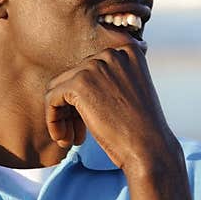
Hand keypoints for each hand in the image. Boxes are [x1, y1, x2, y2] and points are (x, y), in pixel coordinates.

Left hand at [44, 41, 183, 176]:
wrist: (149, 147)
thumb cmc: (143, 128)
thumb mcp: (134, 92)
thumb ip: (112, 79)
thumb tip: (82, 82)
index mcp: (129, 52)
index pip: (93, 68)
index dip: (90, 96)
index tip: (93, 118)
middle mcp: (112, 53)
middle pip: (75, 76)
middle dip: (74, 107)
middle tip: (80, 134)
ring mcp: (95, 66)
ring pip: (59, 87)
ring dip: (62, 115)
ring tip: (70, 138)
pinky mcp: (78, 84)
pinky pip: (51, 98)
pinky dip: (53, 120)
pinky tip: (64, 139)